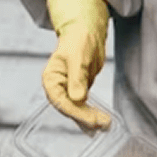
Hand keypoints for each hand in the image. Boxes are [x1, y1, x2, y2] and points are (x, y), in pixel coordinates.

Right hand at [43, 0, 111, 128]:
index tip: (91, 119)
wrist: (86, 31)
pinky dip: (92, 112)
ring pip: (77, 109)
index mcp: (51, 78)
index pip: (61, 101)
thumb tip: (78, 99)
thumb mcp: (78, 56)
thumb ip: (77, 77)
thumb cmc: (79, 38)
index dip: (76, 112)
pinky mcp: (78, 90)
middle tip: (102, 124)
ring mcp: (68, 90)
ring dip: (90, 118)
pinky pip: (84, 105)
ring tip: (105, 125)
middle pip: (69, 108)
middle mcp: (58, 87)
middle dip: (85, 117)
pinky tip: (101, 120)